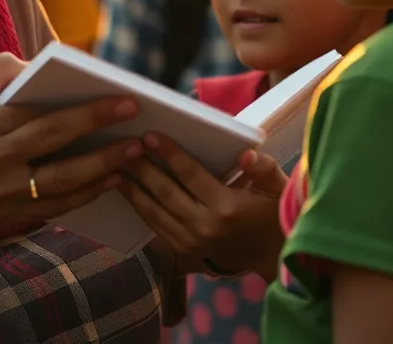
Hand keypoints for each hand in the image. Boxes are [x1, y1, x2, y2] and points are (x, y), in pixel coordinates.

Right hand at [0, 53, 143, 234]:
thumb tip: (38, 66)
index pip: (47, 118)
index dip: (90, 111)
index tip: (125, 101)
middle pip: (61, 156)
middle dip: (107, 144)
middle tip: (141, 132)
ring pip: (61, 192)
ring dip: (101, 177)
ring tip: (132, 163)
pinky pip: (46, 213)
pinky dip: (77, 200)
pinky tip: (101, 186)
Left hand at [120, 133, 287, 278]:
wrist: (272, 256)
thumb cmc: (273, 214)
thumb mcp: (277, 187)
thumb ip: (263, 168)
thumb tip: (246, 153)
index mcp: (227, 207)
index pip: (191, 175)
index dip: (170, 154)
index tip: (150, 135)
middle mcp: (205, 226)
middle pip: (165, 192)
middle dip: (142, 167)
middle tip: (123, 145)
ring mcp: (191, 242)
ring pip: (154, 212)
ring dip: (133, 188)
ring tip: (115, 166)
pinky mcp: (183, 251)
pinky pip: (155, 226)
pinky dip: (139, 208)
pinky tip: (125, 190)